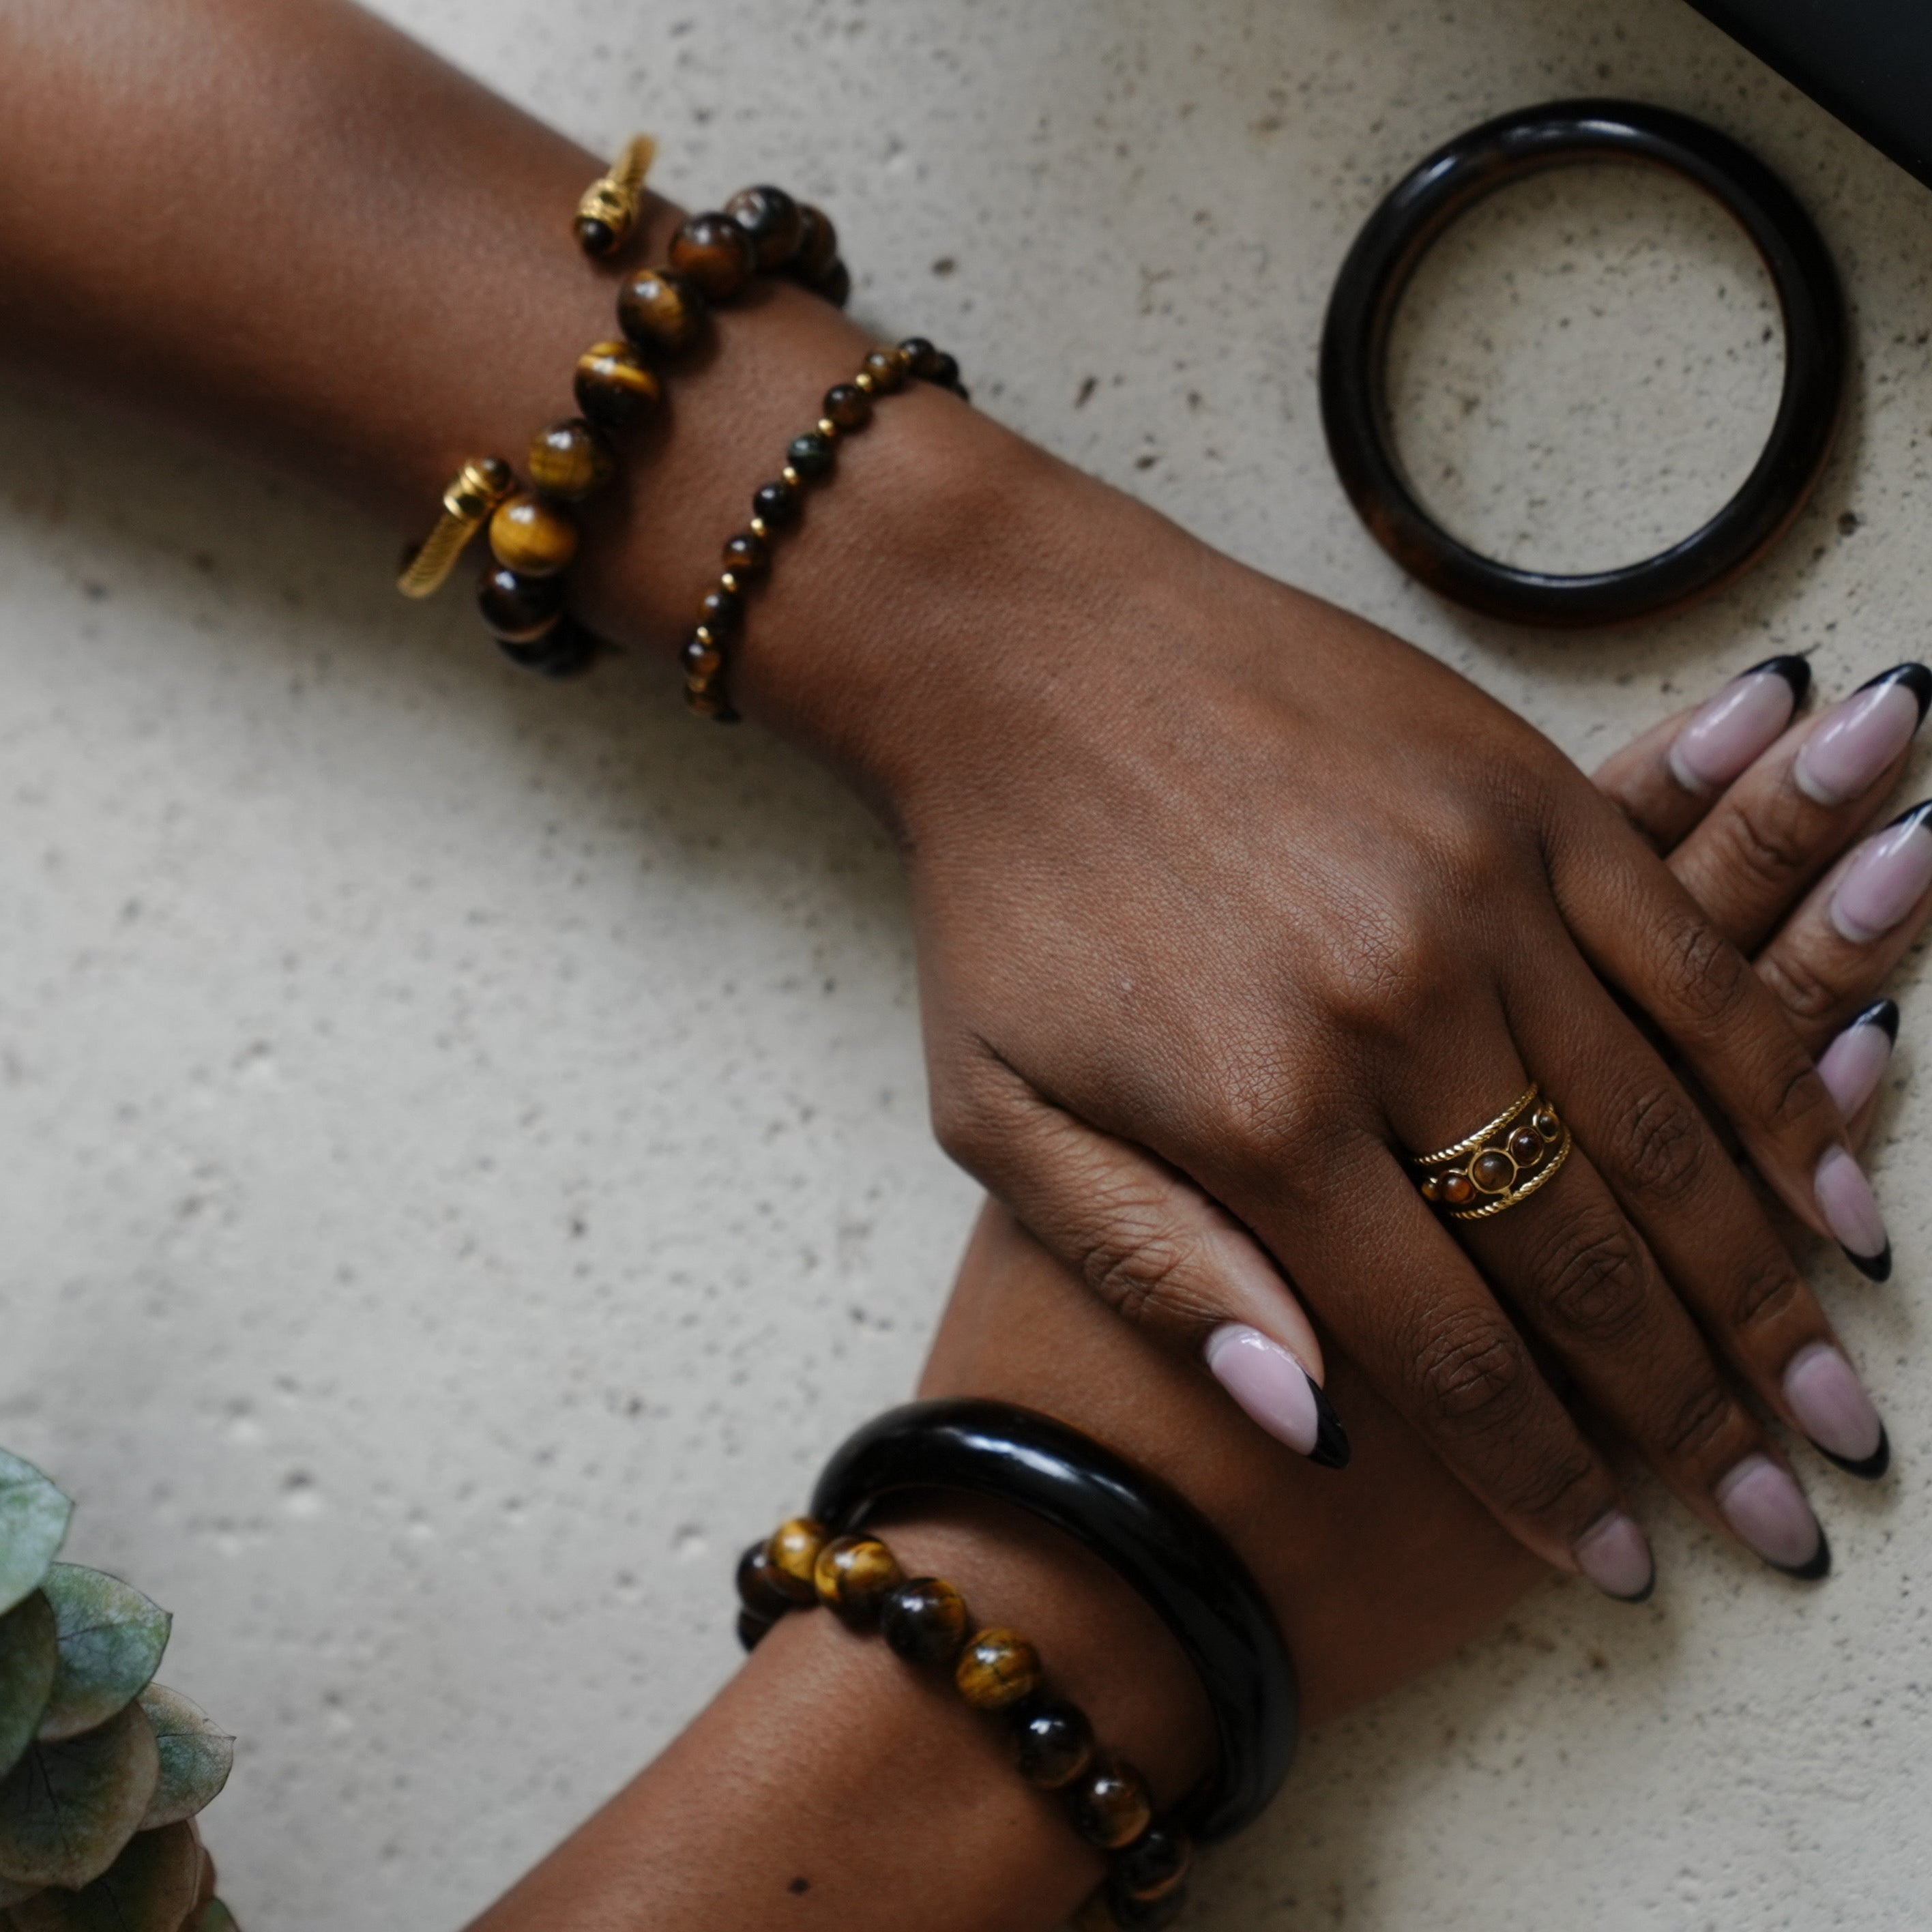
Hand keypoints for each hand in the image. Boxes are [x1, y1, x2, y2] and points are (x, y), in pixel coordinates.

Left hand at [767, 412, 1917, 1597]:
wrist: (1028, 657)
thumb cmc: (1001, 897)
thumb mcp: (1002, 1114)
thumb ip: (1151, 1273)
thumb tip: (1308, 1428)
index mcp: (1257, 1115)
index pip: (1436, 1348)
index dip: (1535, 1471)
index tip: (1608, 1554)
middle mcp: (1393, 1013)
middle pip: (1579, 1258)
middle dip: (1684, 1410)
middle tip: (1774, 1510)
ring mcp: (1482, 895)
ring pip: (1665, 1130)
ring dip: (1762, 1281)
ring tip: (1829, 1395)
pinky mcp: (1530, 800)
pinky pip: (1692, 967)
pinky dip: (1774, 1087)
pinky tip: (1828, 1185)